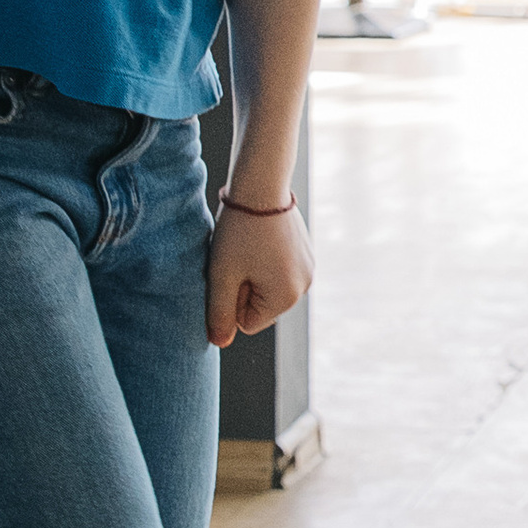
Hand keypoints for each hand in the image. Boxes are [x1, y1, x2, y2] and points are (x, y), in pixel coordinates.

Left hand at [207, 198, 312, 344]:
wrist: (262, 185)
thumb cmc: (239, 231)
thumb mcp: (221, 275)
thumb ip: (219, 313)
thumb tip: (219, 343)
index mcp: (286, 297)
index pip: (246, 323)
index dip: (230, 299)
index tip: (231, 271)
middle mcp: (305, 287)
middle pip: (260, 306)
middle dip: (244, 287)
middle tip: (237, 257)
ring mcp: (309, 269)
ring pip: (267, 288)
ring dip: (252, 273)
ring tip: (248, 246)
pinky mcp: (306, 253)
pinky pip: (278, 271)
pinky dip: (265, 260)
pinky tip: (260, 238)